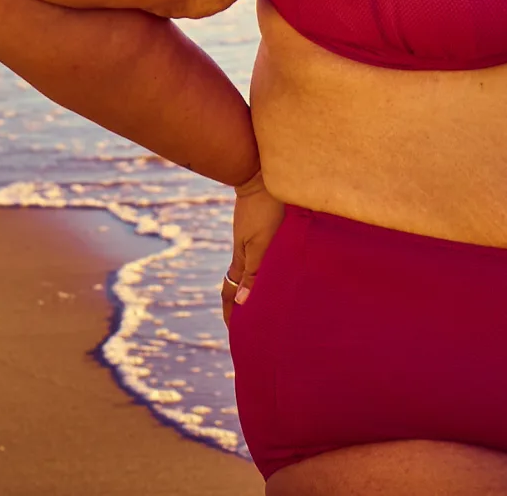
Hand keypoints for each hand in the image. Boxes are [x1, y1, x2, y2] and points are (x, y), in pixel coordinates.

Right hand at [221, 169, 284, 326]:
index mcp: (242, 259)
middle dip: (241, 304)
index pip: (231, 293)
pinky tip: (275, 270)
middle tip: (251, 324)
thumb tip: (243, 304)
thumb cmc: (265, 210)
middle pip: (238, 284)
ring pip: (250, 270)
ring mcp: (251, 240)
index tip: (236, 331)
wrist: (261, 175)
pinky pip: (260, 257)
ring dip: (254, 287)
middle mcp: (244, 252)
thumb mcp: (261, 243)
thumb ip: (255, 272)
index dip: (232, 313)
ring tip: (265, 302)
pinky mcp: (260, 229)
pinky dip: (263, 270)